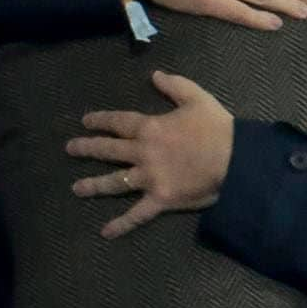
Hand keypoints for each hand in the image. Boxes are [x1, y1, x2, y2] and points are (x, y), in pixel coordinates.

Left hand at [65, 71, 233, 238]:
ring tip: (76, 188)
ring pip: (116, 182)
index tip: (86, 121)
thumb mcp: (196, 97)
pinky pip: (137, 214)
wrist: (236, 160)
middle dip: (88, 148)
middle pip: (109, 150)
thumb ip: (174, 85)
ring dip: (94, 185)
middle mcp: (143, 153)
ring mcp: (149, 178)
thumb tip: (154, 75)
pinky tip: (105, 232)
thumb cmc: (217, 128)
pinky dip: (122, 224)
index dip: (101, 120)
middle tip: (70, 149)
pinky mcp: (160, 199)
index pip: (119, 122)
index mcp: (150, 128)